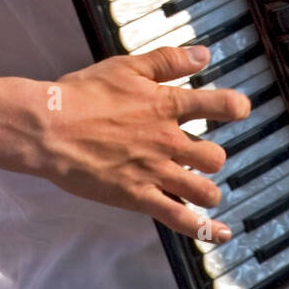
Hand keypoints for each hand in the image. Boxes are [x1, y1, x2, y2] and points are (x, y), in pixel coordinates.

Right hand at [38, 45, 249, 240]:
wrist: (49, 129)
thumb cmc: (82, 94)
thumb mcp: (126, 66)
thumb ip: (167, 61)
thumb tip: (203, 54)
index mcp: (166, 105)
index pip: (219, 105)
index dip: (235, 107)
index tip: (239, 109)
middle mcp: (168, 140)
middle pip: (214, 155)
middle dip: (212, 156)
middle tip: (198, 156)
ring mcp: (155, 172)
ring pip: (204, 190)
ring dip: (208, 190)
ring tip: (202, 189)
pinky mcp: (138, 197)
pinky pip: (180, 219)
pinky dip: (205, 229)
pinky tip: (221, 233)